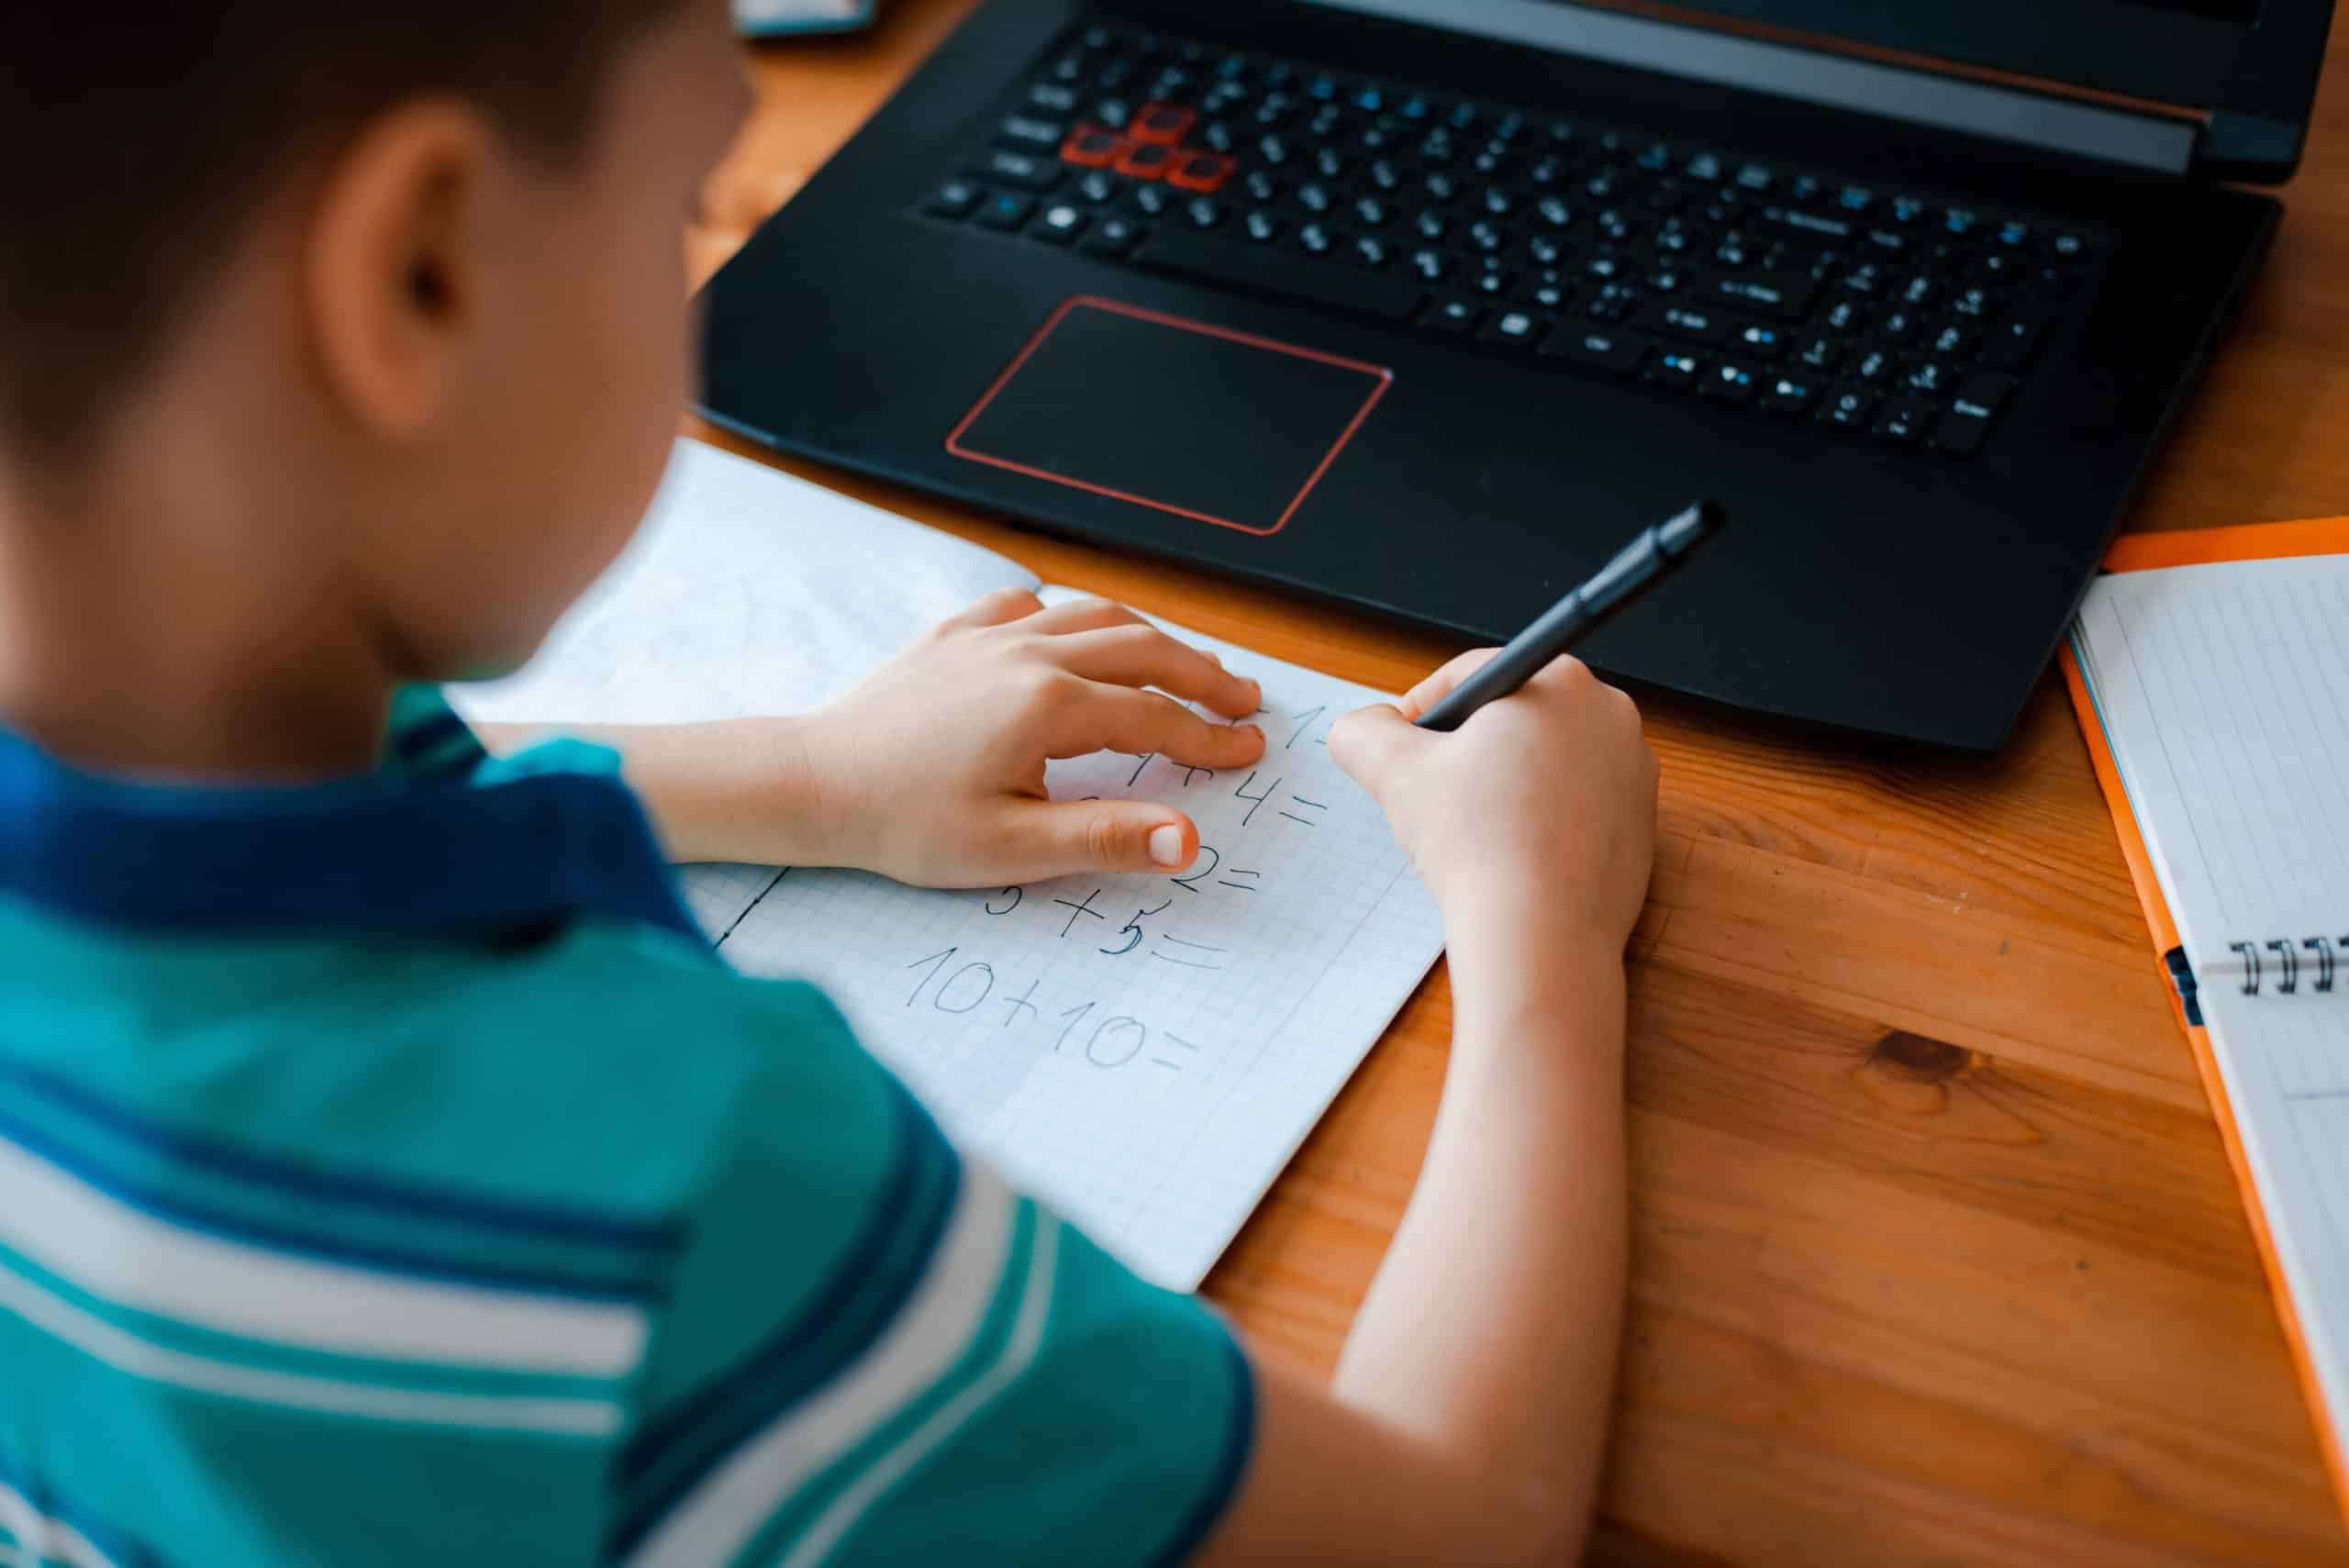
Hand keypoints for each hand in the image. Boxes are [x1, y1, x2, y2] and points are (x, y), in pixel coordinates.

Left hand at [796, 588, 1266, 886]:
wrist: (812, 782)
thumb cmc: (905, 824)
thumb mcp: (1011, 848)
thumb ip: (1106, 839)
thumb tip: (1189, 841)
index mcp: (1047, 705)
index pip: (1155, 717)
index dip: (1210, 737)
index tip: (1251, 749)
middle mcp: (1026, 653)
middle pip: (1141, 649)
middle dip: (1201, 674)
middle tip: (1244, 699)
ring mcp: (988, 635)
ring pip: (1093, 616)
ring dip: (1150, 638)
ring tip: (1186, 664)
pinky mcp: (953, 633)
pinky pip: (1031, 605)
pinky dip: (1072, 616)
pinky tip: (1078, 636)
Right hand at [1329, 651, 1656, 948]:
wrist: (1543, 935)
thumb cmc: (1479, 845)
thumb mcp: (1393, 772)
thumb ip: (1364, 732)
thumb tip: (1361, 727)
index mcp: (1558, 679)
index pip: (1471, 674)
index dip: (1422, 711)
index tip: (1403, 751)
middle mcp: (1609, 712)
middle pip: (1514, 715)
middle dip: (1469, 749)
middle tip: (1435, 794)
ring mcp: (1634, 770)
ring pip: (1546, 761)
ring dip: (1505, 784)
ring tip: (1473, 830)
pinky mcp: (1641, 823)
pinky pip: (1577, 804)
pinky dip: (1542, 819)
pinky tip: (1513, 854)